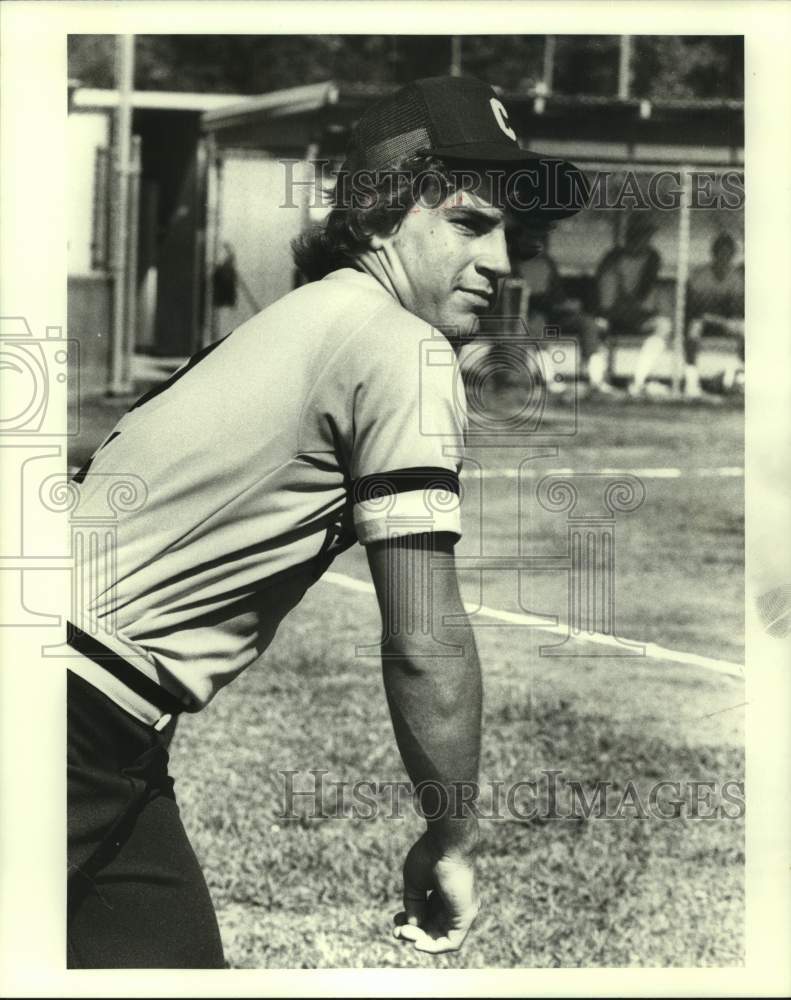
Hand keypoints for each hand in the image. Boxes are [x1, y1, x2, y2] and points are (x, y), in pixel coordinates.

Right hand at [392, 832, 479, 953]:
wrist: (445, 843)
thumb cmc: (430, 855)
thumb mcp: (415, 882)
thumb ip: (413, 904)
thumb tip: (412, 926)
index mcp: (442, 894)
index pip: (427, 917)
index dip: (410, 923)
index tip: (395, 920)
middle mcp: (454, 904)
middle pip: (433, 929)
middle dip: (413, 934)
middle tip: (396, 931)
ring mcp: (462, 911)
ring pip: (440, 937)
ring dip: (419, 940)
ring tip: (403, 932)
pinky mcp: (466, 915)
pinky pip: (452, 941)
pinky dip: (434, 946)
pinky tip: (417, 942)